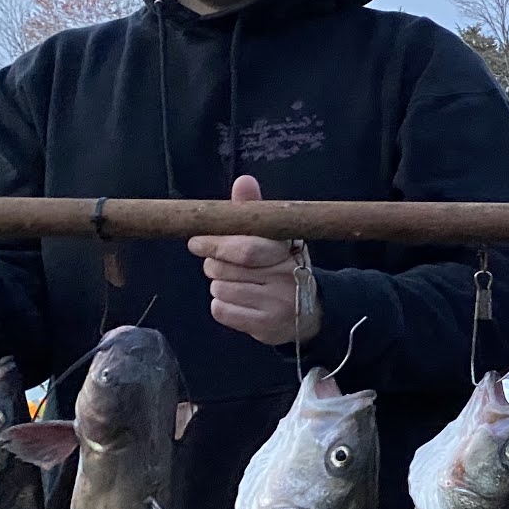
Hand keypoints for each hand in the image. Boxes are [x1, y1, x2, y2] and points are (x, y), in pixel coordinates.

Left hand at [187, 175, 314, 344]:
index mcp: (286, 251)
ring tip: (237, 284)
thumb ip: (256, 210)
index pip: (246, 249)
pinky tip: (238, 302)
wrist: (312, 312)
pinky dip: (221, 306)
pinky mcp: (265, 327)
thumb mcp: (276, 238)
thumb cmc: (283, 268)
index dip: (216, 244)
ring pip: (220, 290)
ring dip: (219, 286)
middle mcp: (285, 278)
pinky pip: (222, 311)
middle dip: (213, 265)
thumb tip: (244, 181)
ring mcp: (276, 305)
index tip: (196, 242)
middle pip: (225, 270)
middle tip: (221, 265)